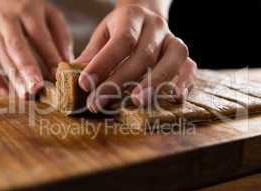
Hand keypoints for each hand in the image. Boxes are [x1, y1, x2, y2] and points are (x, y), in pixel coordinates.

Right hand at [0, 0, 72, 97]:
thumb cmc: (30, 8)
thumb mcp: (49, 14)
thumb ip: (60, 36)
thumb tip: (68, 62)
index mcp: (28, 12)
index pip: (40, 37)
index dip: (49, 57)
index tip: (59, 77)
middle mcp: (7, 21)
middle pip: (17, 47)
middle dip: (27, 70)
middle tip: (36, 90)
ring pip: (2, 57)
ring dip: (14, 78)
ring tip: (25, 96)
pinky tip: (5, 92)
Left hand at [75, 5, 196, 111]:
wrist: (147, 21)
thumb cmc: (120, 32)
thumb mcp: (103, 36)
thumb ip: (91, 55)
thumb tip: (71, 78)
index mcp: (132, 17)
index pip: (120, 40)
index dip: (103, 63)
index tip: (85, 84)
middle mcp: (156, 27)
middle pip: (143, 55)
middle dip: (120, 81)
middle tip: (99, 102)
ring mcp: (174, 41)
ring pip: (171, 61)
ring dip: (154, 84)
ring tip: (136, 102)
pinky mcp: (186, 57)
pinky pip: (190, 69)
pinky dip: (184, 84)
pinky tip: (174, 98)